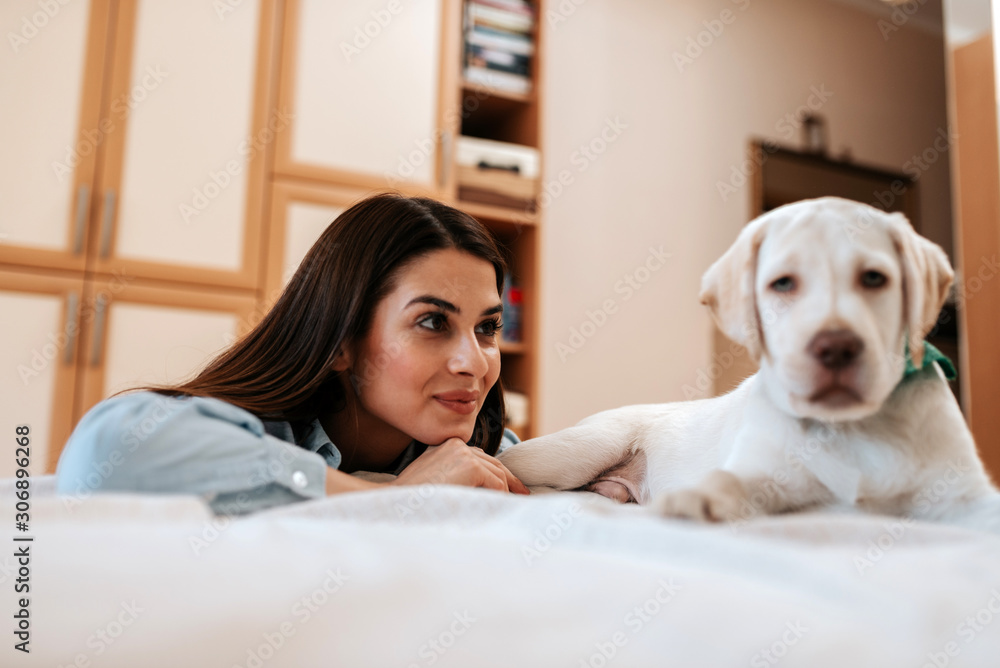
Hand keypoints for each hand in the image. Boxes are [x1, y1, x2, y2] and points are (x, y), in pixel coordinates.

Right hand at [390, 438, 529, 494]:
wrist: (396, 504)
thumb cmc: (411, 500)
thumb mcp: (434, 479)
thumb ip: (455, 475)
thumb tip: (483, 486)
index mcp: (448, 446)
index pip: (481, 458)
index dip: (498, 473)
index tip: (512, 487)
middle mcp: (458, 445)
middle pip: (494, 464)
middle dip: (509, 481)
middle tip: (523, 495)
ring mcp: (464, 454)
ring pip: (498, 476)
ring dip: (503, 494)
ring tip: (509, 507)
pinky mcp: (471, 467)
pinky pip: (496, 486)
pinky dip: (497, 499)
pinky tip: (491, 510)